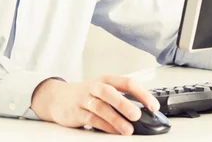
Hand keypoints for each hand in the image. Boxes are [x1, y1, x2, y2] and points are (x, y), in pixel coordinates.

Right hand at [30, 74, 158, 135]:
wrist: (58, 98)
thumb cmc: (87, 94)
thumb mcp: (104, 90)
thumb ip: (121, 98)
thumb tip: (144, 111)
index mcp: (107, 79)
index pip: (127, 83)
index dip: (142, 94)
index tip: (153, 106)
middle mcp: (96, 87)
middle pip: (111, 92)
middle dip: (125, 104)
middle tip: (138, 115)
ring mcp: (85, 99)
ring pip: (101, 107)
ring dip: (116, 119)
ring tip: (128, 130)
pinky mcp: (77, 112)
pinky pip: (92, 119)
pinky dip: (104, 126)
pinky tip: (114, 132)